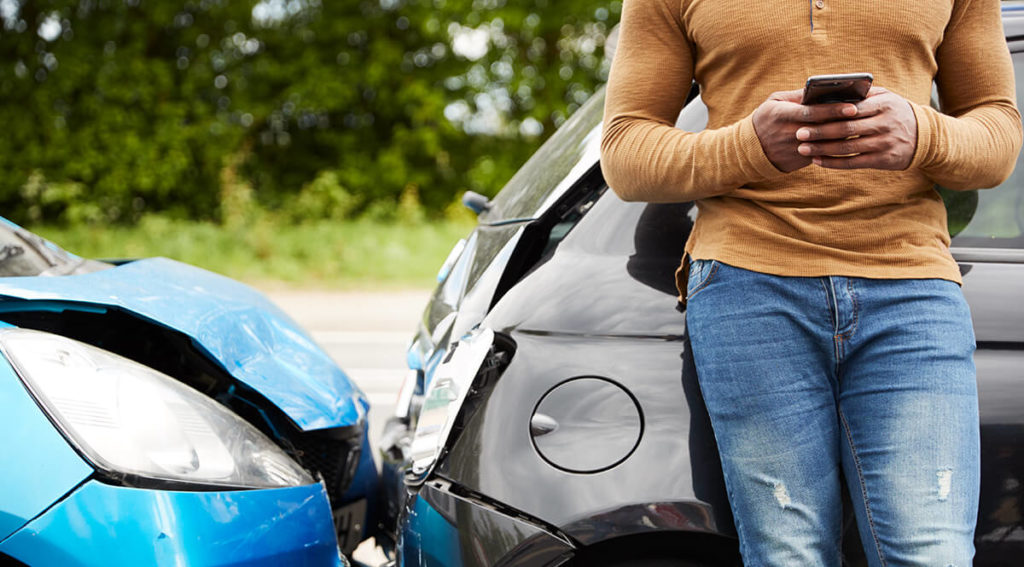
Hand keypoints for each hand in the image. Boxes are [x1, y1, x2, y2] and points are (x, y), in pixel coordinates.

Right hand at [752, 89, 858, 171]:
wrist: (749, 150)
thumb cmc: (765, 119)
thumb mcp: (775, 102)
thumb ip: (796, 95)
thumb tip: (821, 88)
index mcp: (782, 115)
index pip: (812, 112)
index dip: (833, 109)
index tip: (852, 105)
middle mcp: (789, 133)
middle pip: (822, 128)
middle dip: (844, 122)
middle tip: (864, 116)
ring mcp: (795, 149)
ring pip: (825, 144)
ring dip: (843, 136)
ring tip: (860, 127)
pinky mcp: (799, 161)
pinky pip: (822, 153)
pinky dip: (835, 147)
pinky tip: (848, 139)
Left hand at [795, 87, 917, 169]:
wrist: (925, 137)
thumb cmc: (896, 113)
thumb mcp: (887, 98)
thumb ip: (865, 94)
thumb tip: (835, 88)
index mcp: (883, 104)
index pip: (851, 108)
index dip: (828, 113)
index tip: (807, 114)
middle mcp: (884, 124)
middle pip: (846, 129)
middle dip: (820, 132)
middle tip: (799, 133)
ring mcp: (883, 143)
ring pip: (847, 148)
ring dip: (822, 149)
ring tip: (802, 148)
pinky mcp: (882, 160)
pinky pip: (852, 163)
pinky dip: (833, 163)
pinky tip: (817, 161)